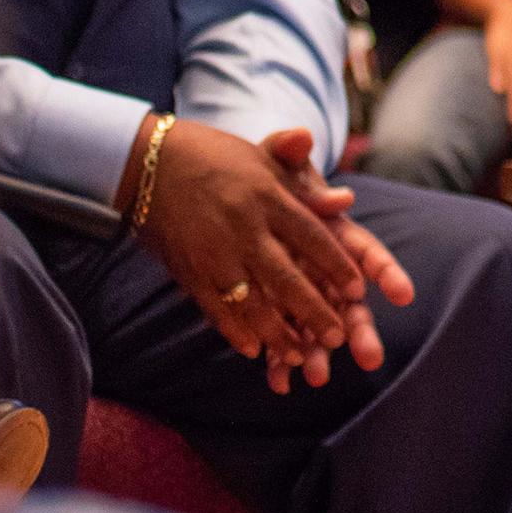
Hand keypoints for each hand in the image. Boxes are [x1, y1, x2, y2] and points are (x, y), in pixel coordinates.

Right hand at [128, 118, 412, 393]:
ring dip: (277, 333)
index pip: (313, 236)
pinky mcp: (189, 271)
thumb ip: (304, 183)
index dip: (337, 265)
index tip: (358, 290)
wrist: (153, 164)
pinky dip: (235, 331)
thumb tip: (345, 201)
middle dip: (314, 311)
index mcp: (268, 196)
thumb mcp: (262, 159)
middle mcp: (244, 228)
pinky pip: (216, 309)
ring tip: (300, 354)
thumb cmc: (217, 158)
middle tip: (338, 337)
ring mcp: (215, 253)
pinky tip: (253, 350)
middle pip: (287, 278)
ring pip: (252, 303)